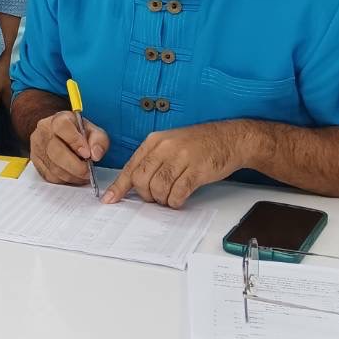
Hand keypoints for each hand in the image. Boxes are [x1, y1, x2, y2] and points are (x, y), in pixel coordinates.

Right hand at [30, 112, 109, 185]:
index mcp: (58, 119)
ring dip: (72, 176)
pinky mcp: (35, 161)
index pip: (62, 127)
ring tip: (83, 175)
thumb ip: (99, 140)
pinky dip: (64, 179)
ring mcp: (37, 147)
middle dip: (76, 167)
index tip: (87, 154)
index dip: (75, 142)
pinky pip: (50, 176)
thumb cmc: (77, 133)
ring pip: (53, 167)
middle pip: (56, 152)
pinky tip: (73, 176)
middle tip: (88, 172)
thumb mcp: (92, 131)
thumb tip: (95, 155)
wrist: (58, 134)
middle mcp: (44, 131)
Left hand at [104, 120, 255, 207]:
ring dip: (162, 199)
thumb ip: (152, 160)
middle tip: (155, 197)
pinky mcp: (197, 170)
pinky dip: (176, 201)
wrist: (228, 138)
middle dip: (145, 195)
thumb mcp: (169, 144)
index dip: (119, 186)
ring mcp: (181, 157)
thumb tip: (134, 184)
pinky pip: (178, 192)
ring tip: (169, 197)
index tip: (110, 199)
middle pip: (142, 179)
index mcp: (154, 141)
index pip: (131, 166)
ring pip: (159, 187)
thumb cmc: (198, 144)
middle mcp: (165, 147)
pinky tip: (179, 199)